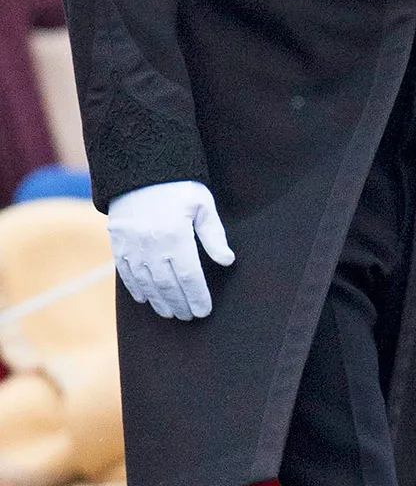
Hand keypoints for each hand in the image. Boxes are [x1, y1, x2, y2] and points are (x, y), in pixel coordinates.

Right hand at [107, 180, 233, 319]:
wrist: (139, 169)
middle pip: (168, 286)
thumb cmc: (177, 186)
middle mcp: (152, 245)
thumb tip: (227, 261)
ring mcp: (132, 246)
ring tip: (171, 313)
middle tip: (189, 316)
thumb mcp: (202, 205)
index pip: (189, 277)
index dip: (197, 297)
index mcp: (175, 236)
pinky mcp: (119, 244)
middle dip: (180, 304)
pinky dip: (137, 289)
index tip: (204, 310)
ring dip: (159, 302)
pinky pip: (127, 274)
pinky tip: (146, 298)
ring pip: (147, 284)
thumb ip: (214, 235)